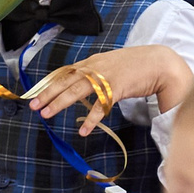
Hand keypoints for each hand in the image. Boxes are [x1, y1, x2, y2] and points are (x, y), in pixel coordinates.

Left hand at [23, 45, 188, 135]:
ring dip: (60, 103)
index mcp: (91, 62)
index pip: (64, 72)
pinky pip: (101, 105)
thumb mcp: (109, 65)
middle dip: (48, 93)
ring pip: (78, 90)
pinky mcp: (118, 87)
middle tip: (33, 105)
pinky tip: (83, 131)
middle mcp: (95, 66)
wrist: (160, 62)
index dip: (49, 83)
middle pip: (66, 80)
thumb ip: (93, 73)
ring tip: (47, 114)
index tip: (34, 93)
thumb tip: (77, 83)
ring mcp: (106, 76)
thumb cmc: (135, 65)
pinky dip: (91, 119)